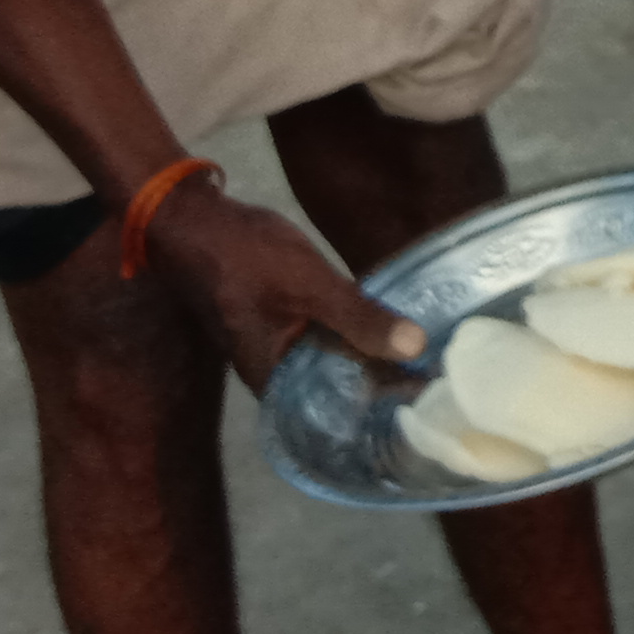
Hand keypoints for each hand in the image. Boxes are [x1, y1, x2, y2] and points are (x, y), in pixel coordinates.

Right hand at [147, 182, 428, 394]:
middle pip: (339, 393)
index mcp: (277, 384)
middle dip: (385, 388)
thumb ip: (360, 319)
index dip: (387, 410)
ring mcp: (275, 351)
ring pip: (333, 366)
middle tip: (442, 385)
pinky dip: (353, 340)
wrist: (191, 220)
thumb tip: (417, 350)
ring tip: (427, 363)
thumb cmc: (245, 257)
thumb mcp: (311, 286)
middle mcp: (275, 378)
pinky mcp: (280, 326)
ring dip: (371, 363)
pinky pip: (324, 344)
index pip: (342, 414)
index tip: (434, 405)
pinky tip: (386, 332)